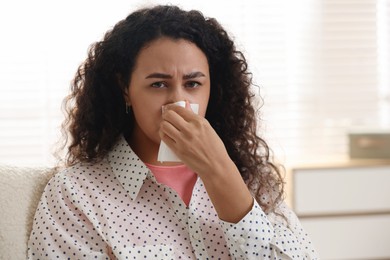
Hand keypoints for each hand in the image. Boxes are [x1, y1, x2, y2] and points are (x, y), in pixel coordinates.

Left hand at [159, 101, 253, 222]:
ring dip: (163, 124)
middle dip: (166, 115)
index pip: (180, 109)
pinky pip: (164, 138)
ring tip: (166, 126)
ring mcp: (183, 140)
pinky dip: (163, 134)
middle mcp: (190, 129)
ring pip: (164, 126)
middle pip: (169, 115)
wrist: (215, 166)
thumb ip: (195, 120)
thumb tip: (184, 110)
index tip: (170, 109)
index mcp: (199, 122)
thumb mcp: (208, 129)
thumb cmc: (214, 148)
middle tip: (167, 117)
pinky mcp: (178, 150)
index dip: (172, 107)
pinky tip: (166, 134)